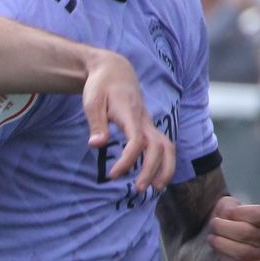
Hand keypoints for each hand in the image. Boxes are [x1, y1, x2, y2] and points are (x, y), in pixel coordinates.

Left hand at [81, 52, 175, 191]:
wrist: (115, 71)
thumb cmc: (100, 87)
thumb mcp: (92, 102)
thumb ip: (96, 124)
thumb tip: (97, 145)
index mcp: (130, 114)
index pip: (137, 141)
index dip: (128, 160)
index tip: (113, 175)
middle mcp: (144, 120)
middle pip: (158, 147)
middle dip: (151, 169)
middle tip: (137, 189)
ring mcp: (149, 124)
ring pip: (168, 147)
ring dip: (166, 169)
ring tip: (155, 189)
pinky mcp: (149, 128)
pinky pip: (164, 147)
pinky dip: (164, 164)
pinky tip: (156, 179)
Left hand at [207, 196, 259, 260]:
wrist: (214, 249)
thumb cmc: (224, 226)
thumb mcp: (223, 209)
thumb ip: (228, 205)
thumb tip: (230, 212)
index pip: (258, 214)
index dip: (238, 213)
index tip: (224, 213)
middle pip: (247, 232)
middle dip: (223, 228)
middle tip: (212, 225)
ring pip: (245, 251)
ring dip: (222, 244)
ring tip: (211, 239)